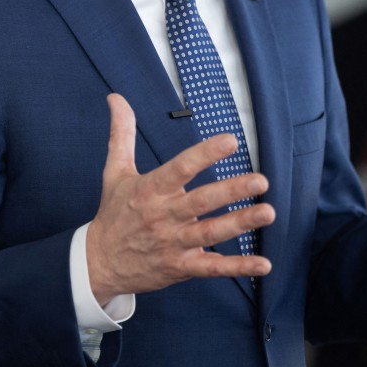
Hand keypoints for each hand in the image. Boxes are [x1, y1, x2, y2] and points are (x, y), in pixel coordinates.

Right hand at [86, 94, 275, 304]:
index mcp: (150, 190)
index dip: (205, 154)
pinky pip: (212, 268)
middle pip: (201, 202)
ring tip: (267, 212)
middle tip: (260, 180)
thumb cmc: (113, 214)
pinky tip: (264, 264)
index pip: (180, 168)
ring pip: (211, 233)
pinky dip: (238, 267)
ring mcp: (174, 243)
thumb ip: (122, 133)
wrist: (99, 263)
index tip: (230, 141)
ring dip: (240, 223)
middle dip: (231, 191)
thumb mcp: (115, 172)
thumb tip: (116, 98)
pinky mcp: (182, 267)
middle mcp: (164, 216)